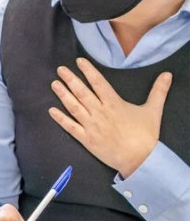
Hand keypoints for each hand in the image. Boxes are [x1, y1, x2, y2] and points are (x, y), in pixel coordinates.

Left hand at [49, 58, 169, 177]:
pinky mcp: (86, 139)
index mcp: (114, 104)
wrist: (140, 159)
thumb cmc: (146, 135)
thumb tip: (167, 74)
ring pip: (74, 107)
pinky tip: (51, 110)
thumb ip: (158, 91)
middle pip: (82, 92)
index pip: (99, 83)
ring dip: (63, 95)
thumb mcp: (153, 110)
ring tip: (54, 84)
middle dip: (70, 79)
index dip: (88, 71)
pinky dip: (60, 118)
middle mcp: (100, 112)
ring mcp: (91, 126)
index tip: (78, 61)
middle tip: (60, 70)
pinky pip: (70, 127)